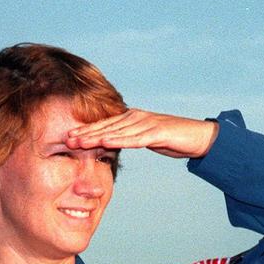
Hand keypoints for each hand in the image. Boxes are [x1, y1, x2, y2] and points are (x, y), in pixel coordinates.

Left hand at [66, 109, 218, 158]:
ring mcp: (146, 123)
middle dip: (84, 133)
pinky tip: (105, 143)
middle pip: (106, 126)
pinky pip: (135, 138)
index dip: (85, 131)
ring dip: (96, 137)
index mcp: (132, 118)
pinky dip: (119, 140)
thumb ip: (130, 140)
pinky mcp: (156, 132)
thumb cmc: (172, 139)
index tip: (67, 138)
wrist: (199, 137)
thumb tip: (113, 146)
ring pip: (116, 131)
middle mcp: (136, 117)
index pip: (104, 125)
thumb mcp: (147, 139)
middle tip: (65, 140)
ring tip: (79, 142)